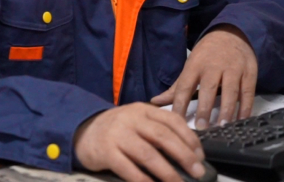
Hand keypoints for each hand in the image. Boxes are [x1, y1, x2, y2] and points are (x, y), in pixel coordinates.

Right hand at [73, 102, 205, 181]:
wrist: (82, 131)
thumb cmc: (117, 130)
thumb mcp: (137, 121)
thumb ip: (157, 130)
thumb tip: (189, 153)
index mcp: (143, 110)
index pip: (172, 120)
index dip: (189, 138)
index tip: (200, 155)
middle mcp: (130, 119)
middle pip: (163, 136)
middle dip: (184, 155)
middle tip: (198, 171)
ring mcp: (117, 135)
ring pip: (148, 154)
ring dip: (167, 172)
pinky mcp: (106, 152)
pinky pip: (128, 169)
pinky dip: (143, 180)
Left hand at [150, 24, 257, 128]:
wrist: (232, 33)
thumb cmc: (207, 54)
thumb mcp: (190, 66)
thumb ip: (175, 88)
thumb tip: (154, 102)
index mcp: (195, 65)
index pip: (185, 86)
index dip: (180, 104)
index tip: (177, 121)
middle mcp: (214, 66)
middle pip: (209, 88)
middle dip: (205, 108)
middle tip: (202, 127)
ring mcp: (233, 69)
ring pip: (231, 91)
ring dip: (227, 109)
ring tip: (222, 126)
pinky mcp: (249, 72)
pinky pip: (248, 91)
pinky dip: (245, 107)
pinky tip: (241, 120)